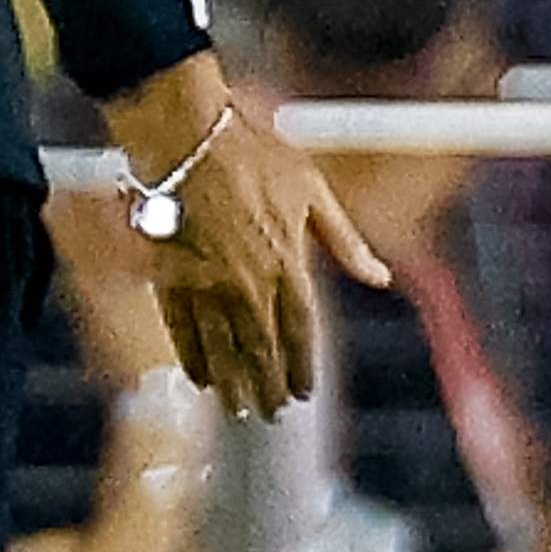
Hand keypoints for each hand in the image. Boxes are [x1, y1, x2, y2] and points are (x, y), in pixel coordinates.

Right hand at [103, 58, 389, 419]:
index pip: (299, 331)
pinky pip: (181, 329)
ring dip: (232, 382)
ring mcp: (206, 283)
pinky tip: (200, 377)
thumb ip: (346, 243)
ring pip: (221, 347)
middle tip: (270, 415)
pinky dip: (192, 357)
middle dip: (266, 386)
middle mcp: (248, 282)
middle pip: (260, 349)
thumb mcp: (314, 192)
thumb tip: (381, 278)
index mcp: (288, 263)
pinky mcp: (169, 276)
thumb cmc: (253, 156)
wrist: (186, 137)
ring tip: (238, 409)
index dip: (301, 366)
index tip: (303, 393)